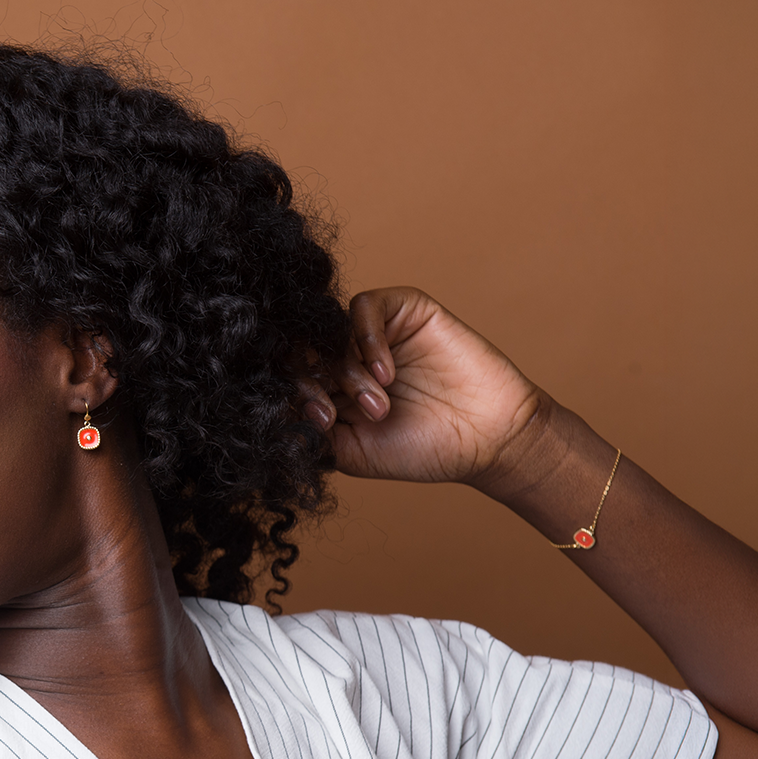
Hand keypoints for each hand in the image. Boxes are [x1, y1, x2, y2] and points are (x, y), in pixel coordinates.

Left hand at [298, 286, 547, 488]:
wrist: (487, 441)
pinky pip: (364, 306)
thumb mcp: (352, 452)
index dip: (290, 394)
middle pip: (302, 351)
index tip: (317, 420)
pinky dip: (365, 337)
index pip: (289, 377)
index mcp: (330, 388)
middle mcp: (347, 356)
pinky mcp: (404, 310)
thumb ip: (311, 432)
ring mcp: (374, 332)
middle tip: (337, 414)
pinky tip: (384, 373)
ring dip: (347, 372)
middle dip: (313, 385)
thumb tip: (270, 414)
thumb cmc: (423, 450)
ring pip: (331, 333)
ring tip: (378, 406)